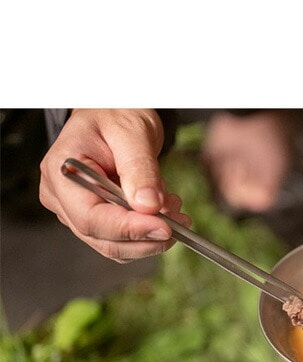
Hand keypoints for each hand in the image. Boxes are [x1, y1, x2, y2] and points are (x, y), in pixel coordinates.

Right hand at [39, 109, 190, 261]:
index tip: (165, 228)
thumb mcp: (132, 133)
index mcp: (62, 172)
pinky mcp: (97, 219)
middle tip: (180, 222)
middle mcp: (62, 198)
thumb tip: (148, 207)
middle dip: (146, 237)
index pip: (91, 218)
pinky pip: (123, 240)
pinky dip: (148, 234)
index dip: (129, 230)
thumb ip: (140, 169)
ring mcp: (77, 212)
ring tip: (174, 210)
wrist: (114, 113)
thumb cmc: (116, 114)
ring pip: (116, 246)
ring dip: (151, 237)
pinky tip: (164, 213)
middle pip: (104, 239)